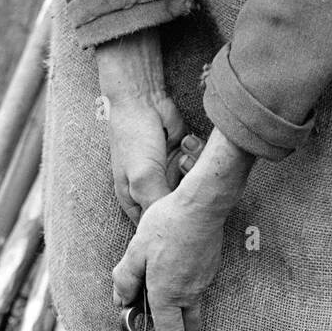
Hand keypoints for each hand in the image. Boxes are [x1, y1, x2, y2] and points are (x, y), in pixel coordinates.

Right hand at [97, 29, 187, 223]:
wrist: (141, 99)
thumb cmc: (134, 139)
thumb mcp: (143, 178)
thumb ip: (157, 204)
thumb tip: (172, 231)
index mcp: (136, 203)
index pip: (156, 230)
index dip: (172, 230)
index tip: (187, 222)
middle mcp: (153, 193)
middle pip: (178, 211)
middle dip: (186, 197)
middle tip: (187, 180)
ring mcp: (169, 177)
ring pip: (191, 191)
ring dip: (192, 173)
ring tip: (183, 156)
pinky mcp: (182, 160)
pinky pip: (197, 169)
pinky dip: (196, 157)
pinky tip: (187, 143)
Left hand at [112, 129, 255, 330]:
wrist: (201, 206)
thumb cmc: (166, 225)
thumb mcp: (135, 250)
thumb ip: (126, 279)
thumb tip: (121, 300)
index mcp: (167, 295)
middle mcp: (188, 294)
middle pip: (187, 329)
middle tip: (157, 321)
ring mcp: (203, 282)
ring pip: (193, 308)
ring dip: (178, 309)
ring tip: (161, 287)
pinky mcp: (210, 269)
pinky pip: (198, 289)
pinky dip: (186, 290)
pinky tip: (174, 268)